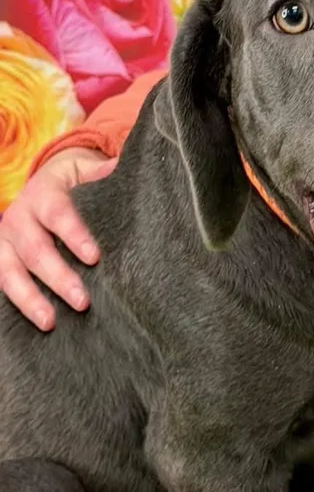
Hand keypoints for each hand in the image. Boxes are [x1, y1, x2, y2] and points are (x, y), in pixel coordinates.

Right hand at [0, 148, 116, 329]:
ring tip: (50, 322)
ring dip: (29, 299)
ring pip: (10, 272)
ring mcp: (4, 242)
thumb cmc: (74, 184)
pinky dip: (16, 304)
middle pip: (35, 250)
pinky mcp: (1, 261)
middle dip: (58, 277)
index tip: (94, 257)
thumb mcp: (86, 172)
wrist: (42, 187)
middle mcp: (19, 218)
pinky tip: (35, 324)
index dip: (74, 235)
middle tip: (83, 301)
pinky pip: (2, 284)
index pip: (58, 214)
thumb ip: (103, 174)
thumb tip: (123, 167)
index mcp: (43, 194)